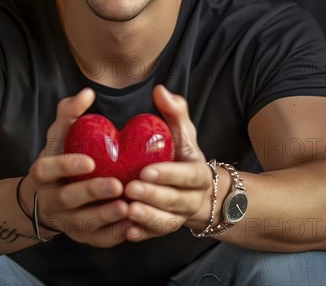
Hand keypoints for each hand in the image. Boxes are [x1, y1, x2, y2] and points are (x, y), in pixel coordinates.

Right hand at [22, 88, 129, 247]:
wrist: (46, 199)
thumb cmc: (59, 156)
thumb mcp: (59, 134)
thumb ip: (70, 112)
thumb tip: (88, 92)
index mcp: (43, 173)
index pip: (48, 170)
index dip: (66, 166)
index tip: (89, 161)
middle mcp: (50, 200)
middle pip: (68, 200)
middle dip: (92, 194)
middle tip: (116, 185)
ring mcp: (65, 221)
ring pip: (83, 224)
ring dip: (105, 217)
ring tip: (127, 208)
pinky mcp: (82, 237)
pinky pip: (97, 240)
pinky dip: (114, 235)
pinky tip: (132, 226)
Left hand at [123, 85, 213, 241]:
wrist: (198, 192)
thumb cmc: (183, 155)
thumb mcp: (183, 132)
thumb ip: (174, 111)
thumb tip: (160, 90)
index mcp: (197, 173)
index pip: (186, 175)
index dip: (168, 174)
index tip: (146, 170)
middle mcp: (191, 198)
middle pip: (175, 200)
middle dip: (153, 196)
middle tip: (130, 189)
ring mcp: (179, 216)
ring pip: (166, 221)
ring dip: (147, 217)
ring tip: (127, 210)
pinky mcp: (166, 228)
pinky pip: (156, 234)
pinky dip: (143, 234)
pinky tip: (126, 230)